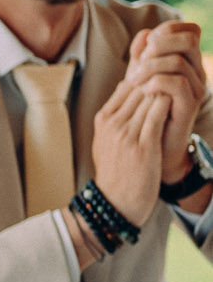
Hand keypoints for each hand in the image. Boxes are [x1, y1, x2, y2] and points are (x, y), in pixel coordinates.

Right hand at [90, 80, 171, 226]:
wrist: (116, 203)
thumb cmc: (115, 172)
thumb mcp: (105, 140)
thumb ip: (114, 116)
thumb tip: (125, 88)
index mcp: (102, 120)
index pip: (126, 85)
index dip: (146, 79)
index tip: (161, 80)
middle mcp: (112, 124)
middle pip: (138, 88)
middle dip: (157, 80)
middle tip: (174, 78)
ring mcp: (127, 134)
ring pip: (149, 97)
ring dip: (165, 90)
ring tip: (178, 88)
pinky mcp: (143, 146)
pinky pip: (157, 114)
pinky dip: (168, 104)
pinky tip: (178, 103)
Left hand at [125, 22, 207, 182]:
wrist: (155, 149)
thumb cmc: (146, 113)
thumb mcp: (142, 80)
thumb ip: (142, 58)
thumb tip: (142, 34)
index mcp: (188, 61)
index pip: (189, 29)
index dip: (166, 30)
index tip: (145, 46)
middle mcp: (197, 72)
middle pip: (189, 38)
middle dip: (159, 44)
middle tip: (140, 61)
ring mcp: (196, 88)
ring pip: (179, 60)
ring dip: (150, 66)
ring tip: (135, 80)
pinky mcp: (189, 105)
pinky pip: (178, 83)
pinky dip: (156, 82)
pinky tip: (143, 90)